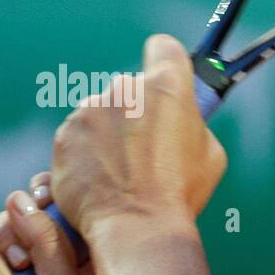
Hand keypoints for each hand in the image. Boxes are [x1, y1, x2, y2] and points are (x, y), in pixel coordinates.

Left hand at [50, 34, 226, 237]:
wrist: (134, 226)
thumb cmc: (179, 193)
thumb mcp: (210, 155)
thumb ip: (193, 125)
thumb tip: (182, 123)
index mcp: (168, 87)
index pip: (165, 48)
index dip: (167, 63)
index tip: (168, 80)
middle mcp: (125, 89)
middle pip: (132, 89)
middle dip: (138, 113)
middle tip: (150, 151)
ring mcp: (89, 110)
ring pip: (102, 115)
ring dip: (110, 136)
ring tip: (124, 175)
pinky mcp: (64, 136)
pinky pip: (79, 139)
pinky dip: (87, 156)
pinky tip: (102, 182)